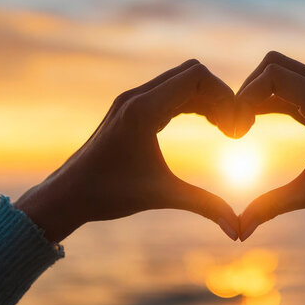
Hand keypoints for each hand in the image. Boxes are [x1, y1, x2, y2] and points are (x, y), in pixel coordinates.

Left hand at [15, 60, 239, 241]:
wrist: (67, 194)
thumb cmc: (108, 194)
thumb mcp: (162, 195)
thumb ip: (204, 206)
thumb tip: (237, 231)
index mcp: (143, 110)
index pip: (197, 77)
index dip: (225, 96)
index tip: (235, 128)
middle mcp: (137, 96)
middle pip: (193, 74)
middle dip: (220, 97)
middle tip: (232, 130)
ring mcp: (132, 99)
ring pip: (181, 81)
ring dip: (207, 99)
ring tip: (224, 129)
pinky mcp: (130, 107)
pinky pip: (169, 92)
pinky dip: (192, 103)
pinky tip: (206, 125)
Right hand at [235, 51, 304, 258]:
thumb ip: (273, 207)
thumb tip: (239, 232)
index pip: (274, 75)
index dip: (246, 96)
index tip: (236, 130)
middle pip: (275, 64)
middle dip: (248, 90)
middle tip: (236, 126)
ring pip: (284, 74)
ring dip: (260, 94)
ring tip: (243, 127)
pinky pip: (296, 90)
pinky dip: (274, 100)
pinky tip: (258, 123)